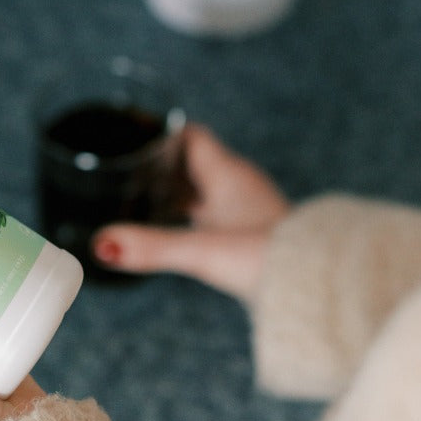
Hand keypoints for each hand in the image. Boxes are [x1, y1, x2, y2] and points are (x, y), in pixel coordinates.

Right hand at [91, 125, 288, 302]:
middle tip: (130, 172)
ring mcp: (250, 211)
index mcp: (228, 174)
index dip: (163, 134)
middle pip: (196, 162)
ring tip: (147, 201)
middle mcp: (241, 186)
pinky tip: (185, 233)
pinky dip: (198, 217)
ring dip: (181, 192)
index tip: (135, 136)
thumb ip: (151, 247)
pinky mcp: (256, 235)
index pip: (192, 136)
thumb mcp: (201, 250)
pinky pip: (220, 215)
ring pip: (208, 190)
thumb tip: (102, 245)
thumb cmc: (269, 260)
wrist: (317, 287)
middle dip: (164, 166)